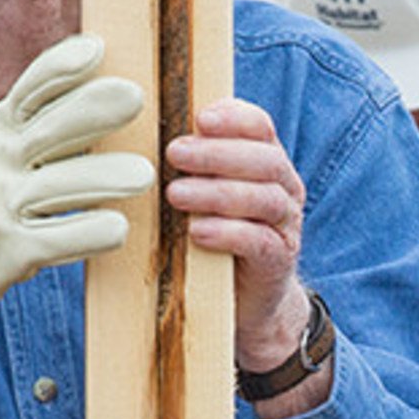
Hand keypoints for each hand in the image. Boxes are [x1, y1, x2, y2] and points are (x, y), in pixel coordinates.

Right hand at [0, 34, 153, 368]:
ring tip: (143, 174)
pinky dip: (89, 233)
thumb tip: (96, 67)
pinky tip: (117, 227)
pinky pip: (56, 240)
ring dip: (100, 178)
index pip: (28, 93)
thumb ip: (43, 121)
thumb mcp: (2, 149)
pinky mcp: (10, 252)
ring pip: (57, 188)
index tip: (95, 49)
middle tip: (133, 96)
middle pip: (47, 132)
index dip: (58, 69)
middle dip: (89, 111)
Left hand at [165, 100, 314, 377]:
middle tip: (175, 153)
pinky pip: (260, 241)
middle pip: (265, 159)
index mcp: (266, 162)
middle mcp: (284, 189)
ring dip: (217, 192)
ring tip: (176, 195)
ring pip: (264, 198)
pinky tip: (198, 232)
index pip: (260, 126)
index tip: (199, 118)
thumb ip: (188, 165)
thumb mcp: (202, 194)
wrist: (243, 301)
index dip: (233, 119)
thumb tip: (133, 134)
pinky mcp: (278, 261)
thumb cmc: (211, 236)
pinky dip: (229, 233)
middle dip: (218, 153)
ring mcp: (285, 226)